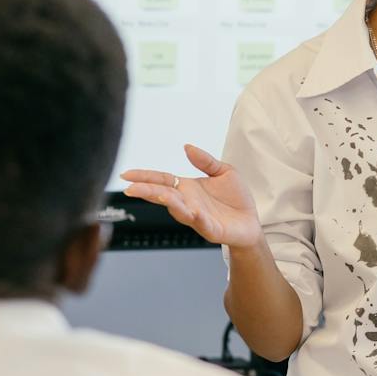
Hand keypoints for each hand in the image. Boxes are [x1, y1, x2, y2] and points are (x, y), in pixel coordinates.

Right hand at [121, 144, 263, 248]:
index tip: (126, 174)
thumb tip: (187, 146)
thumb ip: (205, 160)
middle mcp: (188, 202)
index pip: (161, 180)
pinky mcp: (211, 229)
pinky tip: (193, 211)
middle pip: (163, 194)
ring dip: (168, 202)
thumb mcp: (224, 171)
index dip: (144, 176)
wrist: (251, 223)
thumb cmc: (236, 199)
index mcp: (187, 188)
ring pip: (178, 209)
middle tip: (130, 188)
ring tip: (156, 193)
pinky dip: (196, 217)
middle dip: (146, 191)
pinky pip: (201, 223)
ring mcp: (197, 216)